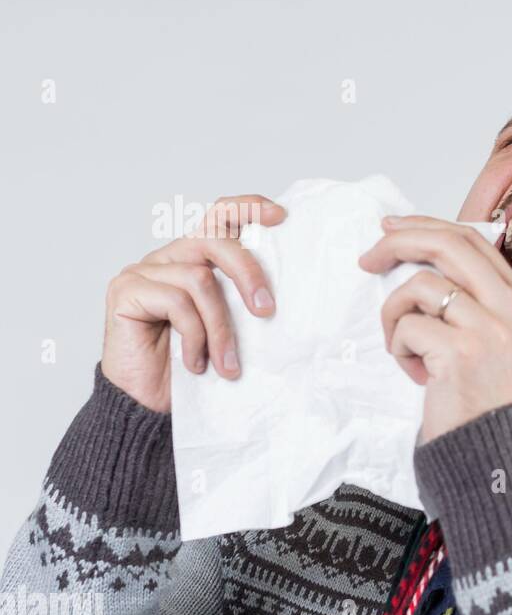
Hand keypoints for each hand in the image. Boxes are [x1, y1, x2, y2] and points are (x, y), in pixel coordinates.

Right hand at [102, 195, 282, 411]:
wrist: (150, 405)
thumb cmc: (194, 367)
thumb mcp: (230, 329)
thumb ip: (243, 303)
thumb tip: (283, 294)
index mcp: (196, 260)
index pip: (219, 216)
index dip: (248, 208)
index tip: (280, 217)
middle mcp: (169, 258)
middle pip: (214, 239)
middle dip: (248, 272)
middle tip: (266, 310)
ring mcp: (143, 271)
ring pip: (199, 279)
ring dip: (221, 328)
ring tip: (228, 365)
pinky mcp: (126, 290)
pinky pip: (176, 301)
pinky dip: (194, 336)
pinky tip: (195, 364)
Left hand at [358, 215, 511, 443]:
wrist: (492, 454)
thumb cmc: (482, 398)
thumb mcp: (493, 338)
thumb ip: (473, 298)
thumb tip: (420, 253)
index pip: (471, 239)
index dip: (426, 226)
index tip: (391, 229)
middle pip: (448, 245)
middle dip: (399, 242)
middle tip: (368, 258)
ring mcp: (490, 328)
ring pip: (420, 287)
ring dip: (395, 315)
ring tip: (406, 349)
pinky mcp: (462, 353)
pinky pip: (408, 327)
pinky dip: (400, 349)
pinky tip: (418, 374)